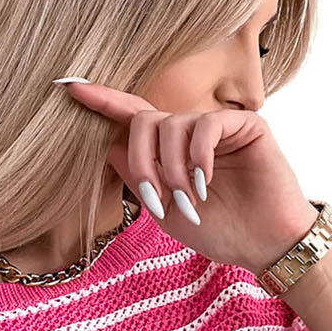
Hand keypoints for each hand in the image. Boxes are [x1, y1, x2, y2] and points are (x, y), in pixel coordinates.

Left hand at [56, 78, 317, 274]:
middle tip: (155, 198)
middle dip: (141, 161)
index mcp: (169, 151)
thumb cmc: (220, 231)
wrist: (264, 244)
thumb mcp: (166, 212)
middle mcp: (189, 132)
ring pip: (171, 125)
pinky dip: (198, 156)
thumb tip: (108, 146)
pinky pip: (204, 125)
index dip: (101, 100)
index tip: (67, 85)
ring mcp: (216, 125)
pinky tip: (205, 182)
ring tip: (190, 202)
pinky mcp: (243, 123)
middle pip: (143, 121)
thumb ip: (138, 178)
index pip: (130, 118)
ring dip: (173, 169)